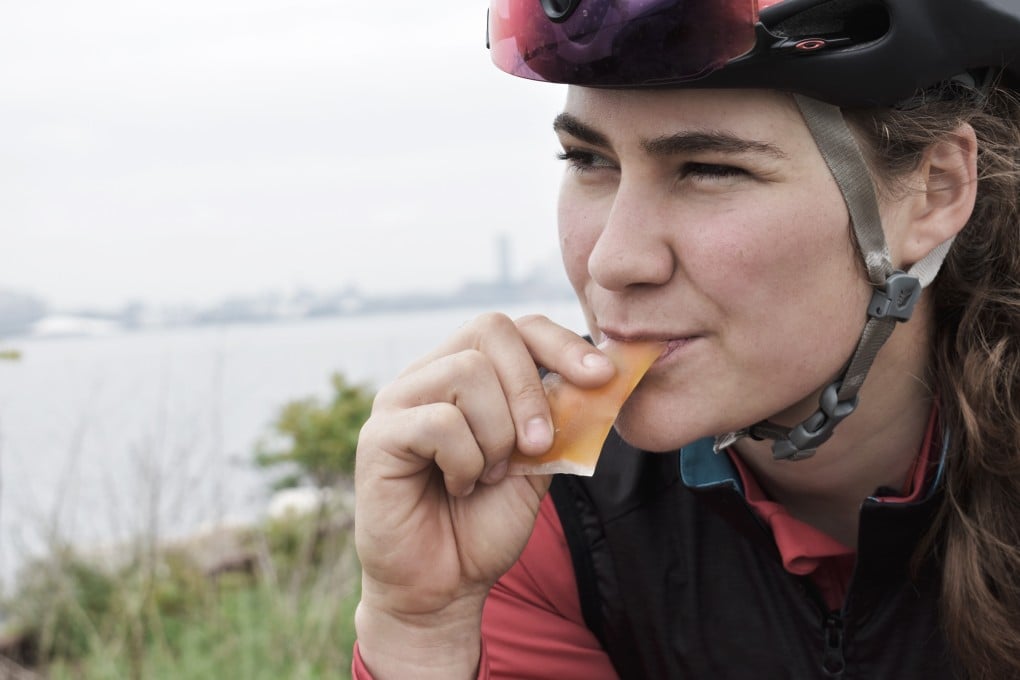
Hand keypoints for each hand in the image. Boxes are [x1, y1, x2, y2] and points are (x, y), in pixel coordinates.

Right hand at [353, 313, 614, 678]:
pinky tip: (460, 486)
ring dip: (496, 435)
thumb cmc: (485, 521)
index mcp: (465, 373)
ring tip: (488, 474)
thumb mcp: (539, 461)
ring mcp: (398, 400)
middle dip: (530, 389)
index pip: (515, 327)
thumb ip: (558, 415)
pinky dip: (467, 461)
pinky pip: (440, 422)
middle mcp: (428, 374)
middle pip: (490, 330)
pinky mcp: (379, 435)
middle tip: (538, 446)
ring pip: (467, 374)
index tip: (603, 377)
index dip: (562, 343)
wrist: (444, 584)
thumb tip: (603, 374)